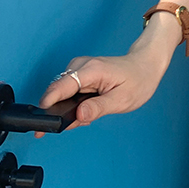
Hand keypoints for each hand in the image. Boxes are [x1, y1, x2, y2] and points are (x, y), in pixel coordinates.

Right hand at [36, 12, 180, 135]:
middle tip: (84, 120)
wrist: (146, 64)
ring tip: (91, 113)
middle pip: (57, 92)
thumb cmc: (138, 79)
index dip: (48, 105)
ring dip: (70, 108)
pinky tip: (89, 107)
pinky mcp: (80, 73)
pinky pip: (68, 91)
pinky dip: (74, 103)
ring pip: (62, 93)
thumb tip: (78, 116)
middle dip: (62, 111)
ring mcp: (80, 68)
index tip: (42, 123)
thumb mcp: (122, 99)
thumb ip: (98, 108)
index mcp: (91, 70)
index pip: (60, 87)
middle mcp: (82, 65)